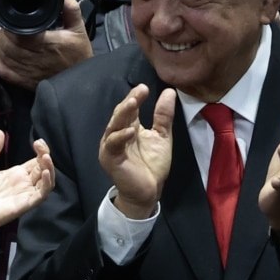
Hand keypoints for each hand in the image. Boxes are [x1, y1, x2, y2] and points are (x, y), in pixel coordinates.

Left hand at [0, 0, 92, 90]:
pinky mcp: (22, 81)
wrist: (80, 82)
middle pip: (6, 43)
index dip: (9, 25)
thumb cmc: (78, 54)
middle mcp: (34, 58)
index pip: (18, 32)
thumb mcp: (78, 29)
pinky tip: (3, 53)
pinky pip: (2, 70)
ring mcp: (26, 71)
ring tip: (4, 37)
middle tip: (5, 26)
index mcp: (47, 43)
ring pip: (2, 55)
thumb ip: (70, 8)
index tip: (11, 19)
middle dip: (2, 33)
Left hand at [0, 130, 54, 259]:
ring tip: (46, 157)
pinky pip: (41, 195)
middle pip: (43, 169)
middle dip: (45, 156)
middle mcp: (23, 184)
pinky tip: (45, 173)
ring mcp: (25, 194)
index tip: (37, 142)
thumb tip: (0, 132)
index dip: (40, 151)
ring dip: (50, 168)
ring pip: (46, 181)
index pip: (35, 161)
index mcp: (15, 174)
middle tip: (40, 145)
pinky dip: (47, 184)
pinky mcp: (24, 204)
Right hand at [99, 85, 175, 218]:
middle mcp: (117, 134)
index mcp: (129, 127)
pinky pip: (113, 145)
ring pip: (114, 126)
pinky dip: (121, 137)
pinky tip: (131, 131)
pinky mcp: (110, 159)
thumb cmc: (152, 165)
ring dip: (123, 114)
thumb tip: (169, 92)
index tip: (145, 87)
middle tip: (139, 91)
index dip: (136, 97)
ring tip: (132, 103)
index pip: (130, 108)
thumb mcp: (162, 137)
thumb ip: (163, 116)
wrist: (148, 192)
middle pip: (120, 114)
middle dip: (129, 102)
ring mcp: (111, 146)